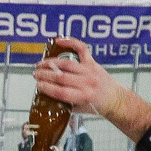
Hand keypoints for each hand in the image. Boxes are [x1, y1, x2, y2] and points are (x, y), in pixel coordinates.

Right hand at [30, 35, 150, 137]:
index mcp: (84, 97)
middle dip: (44, 75)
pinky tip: (59, 41)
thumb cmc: (96, 106)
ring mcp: (90, 71)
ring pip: (66, 64)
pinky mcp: (92, 62)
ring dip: (50, 63)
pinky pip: (81, 49)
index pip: (61, 92)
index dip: (46, 88)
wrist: (115, 99)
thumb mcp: (78, 110)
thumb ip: (63, 102)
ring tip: (40, 65)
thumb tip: (46, 94)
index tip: (38, 86)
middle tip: (35, 74)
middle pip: (61, 77)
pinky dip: (70, 42)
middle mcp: (87, 83)